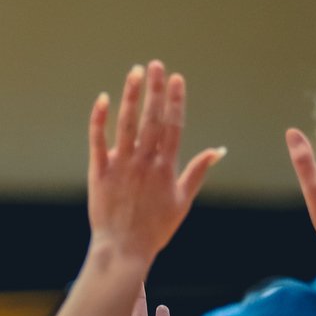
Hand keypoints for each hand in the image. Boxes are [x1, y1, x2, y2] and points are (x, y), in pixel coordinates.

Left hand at [89, 63, 224, 264]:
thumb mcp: (183, 202)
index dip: (175, 101)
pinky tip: (103, 99)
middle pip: (152, 119)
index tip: (177, 79)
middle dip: (155, 90)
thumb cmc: (155, 229)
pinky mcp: (99, 172)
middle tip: (156, 65)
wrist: (124, 250)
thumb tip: (218, 151)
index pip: (173, 126)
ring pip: (127, 124)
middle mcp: (144, 162)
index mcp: (166, 167)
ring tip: (135, 72)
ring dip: (131, 96)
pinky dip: (99, 119)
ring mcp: (121, 166)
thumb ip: (198, 172)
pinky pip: (98, 141)